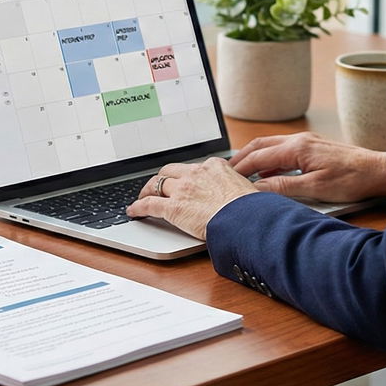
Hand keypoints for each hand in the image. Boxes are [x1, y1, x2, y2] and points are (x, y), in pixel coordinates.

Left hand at [126, 158, 257, 239]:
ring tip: (143, 196)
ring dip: (147, 190)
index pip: (192, 167)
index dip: (184, 175)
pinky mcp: (173, 207)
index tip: (183, 180)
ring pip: (156, 184)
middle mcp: (195, 173)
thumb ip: (238, 188)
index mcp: (214, 166)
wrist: (246, 219)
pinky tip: (133, 211)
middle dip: (161, 178)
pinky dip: (138, 207)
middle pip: (170, 171)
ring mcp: (183, 189)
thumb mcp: (248, 190)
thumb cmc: (252, 209)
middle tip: (157, 185)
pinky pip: (149, 204)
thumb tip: (246, 195)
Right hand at [228, 132, 385, 202]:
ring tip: (242, 170)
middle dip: (241, 157)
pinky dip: (269, 158)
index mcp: (297, 148)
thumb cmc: (352, 179)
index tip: (225, 178)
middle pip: (260, 145)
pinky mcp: (314, 146)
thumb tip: (258, 189)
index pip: (259, 157)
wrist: (379, 170)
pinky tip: (269, 172)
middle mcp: (299, 140)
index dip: (240, 168)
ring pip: (271, 145)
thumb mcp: (316, 189)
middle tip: (225, 170)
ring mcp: (307, 141)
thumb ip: (284, 187)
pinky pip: (283, 149)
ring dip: (254, 156)